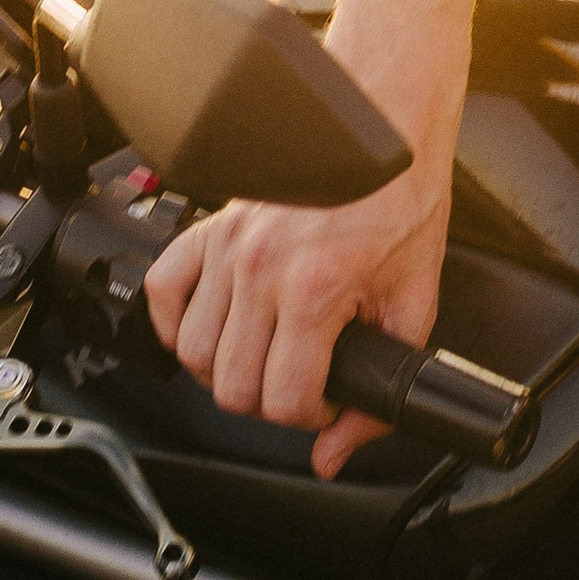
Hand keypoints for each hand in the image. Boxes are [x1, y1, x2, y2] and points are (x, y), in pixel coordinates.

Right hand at [146, 145, 454, 474]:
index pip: (285, 400)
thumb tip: (335, 450)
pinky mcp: (210, 225)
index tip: (330, 399)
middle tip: (302, 377)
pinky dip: (177, 321)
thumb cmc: (401, 200)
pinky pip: (162, 290)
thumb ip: (381, 383)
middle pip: (231, 388)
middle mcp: (260, 268)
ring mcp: (228, 245)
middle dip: (270, 400)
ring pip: (192, 353)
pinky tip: (217, 324)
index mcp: (314, 287)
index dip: (315, 416)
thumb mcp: (415, 299)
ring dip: (227, 368)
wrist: (383, 129)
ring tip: (266, 352)